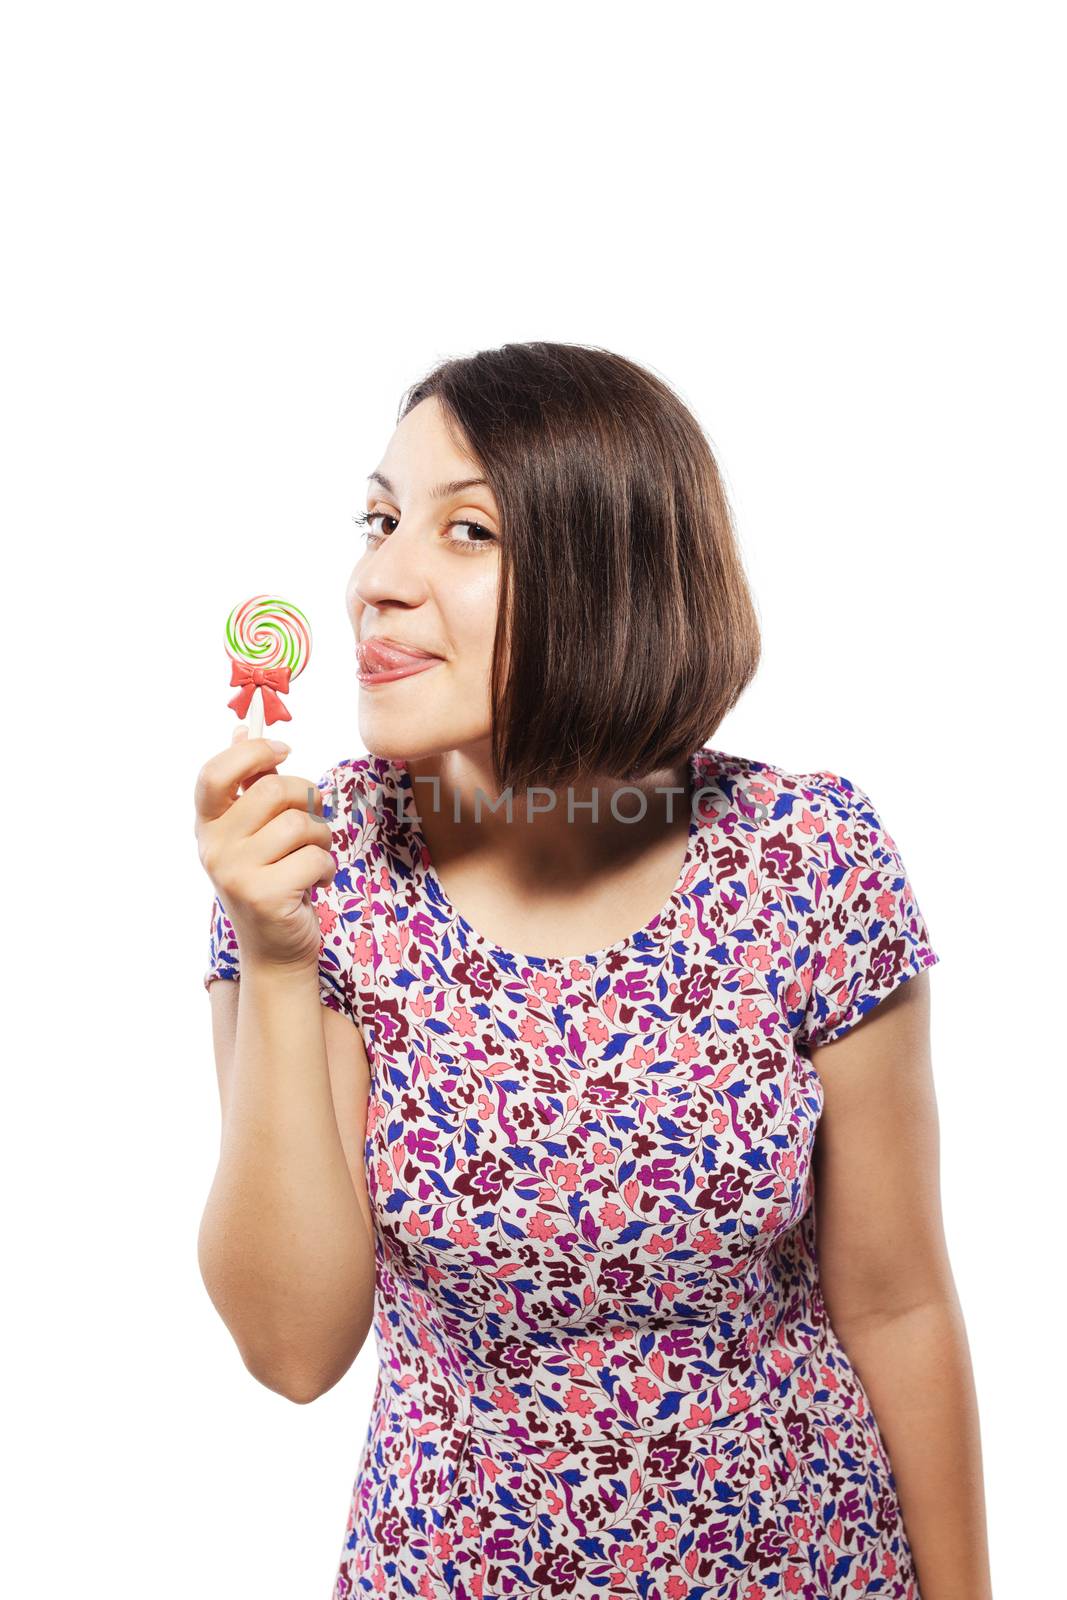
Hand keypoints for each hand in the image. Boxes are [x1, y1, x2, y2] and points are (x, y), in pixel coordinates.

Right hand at [194, 724, 334, 972]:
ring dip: (322, 840)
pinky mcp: (264, 896)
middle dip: (310, 799)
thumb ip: (247, 785)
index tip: (284, 751)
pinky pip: (316, 858)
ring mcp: (235, 873)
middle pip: (274, 789)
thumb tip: (244, 730)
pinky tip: (314, 884)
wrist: (275, 949)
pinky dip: (327, 869)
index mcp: (208, 825)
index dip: (254, 752)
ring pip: (301, 825)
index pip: (216, 773)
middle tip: (314, 820)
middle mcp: (213, 847)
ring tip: (313, 858)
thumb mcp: (252, 833)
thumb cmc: (270, 879)